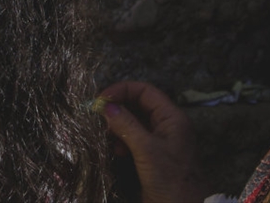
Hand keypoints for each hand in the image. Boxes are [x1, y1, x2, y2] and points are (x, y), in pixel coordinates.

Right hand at [99, 81, 209, 202]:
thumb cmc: (171, 178)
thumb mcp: (147, 149)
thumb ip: (126, 124)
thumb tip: (105, 105)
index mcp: (171, 117)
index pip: (144, 91)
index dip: (122, 90)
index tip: (101, 100)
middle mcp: (166, 125)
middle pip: (137, 104)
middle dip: (117, 108)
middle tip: (98, 116)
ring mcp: (159, 141)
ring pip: (133, 122)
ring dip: (117, 125)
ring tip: (107, 135)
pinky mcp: (151, 156)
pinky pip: (133, 138)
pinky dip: (121, 140)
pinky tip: (116, 151)